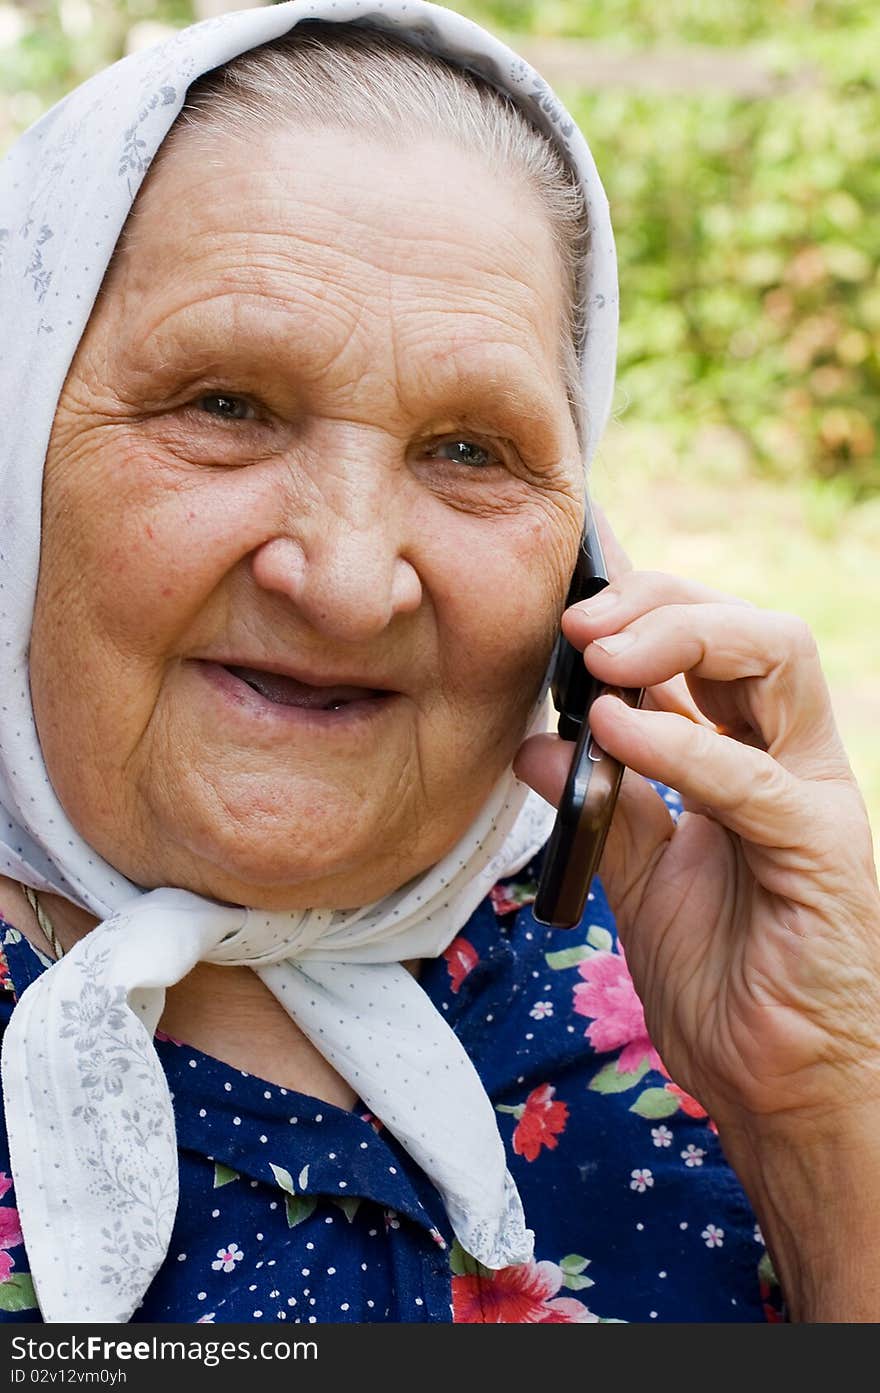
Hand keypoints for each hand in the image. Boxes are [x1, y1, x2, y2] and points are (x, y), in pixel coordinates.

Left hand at [514, 503, 879, 1133]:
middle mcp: (794, 760)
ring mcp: (815, 799)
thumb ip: (601, 804)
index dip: (643, 611)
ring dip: (679, 637)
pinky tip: (613, 728)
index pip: (713, 645)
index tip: (564, 617)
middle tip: (577, 621)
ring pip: (777, 659)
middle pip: (750, 628)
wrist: (777, 1086)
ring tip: (597, 654)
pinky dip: (679, 743)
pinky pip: (751, 777)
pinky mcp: (820, 852)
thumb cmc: (723, 981)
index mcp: (755, 757)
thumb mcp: (641, 876)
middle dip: (659, 603)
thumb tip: (534, 742)